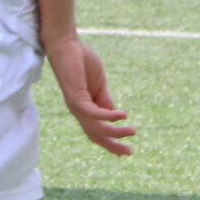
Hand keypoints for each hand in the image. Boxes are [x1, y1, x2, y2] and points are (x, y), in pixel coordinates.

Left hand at [48, 36, 133, 155]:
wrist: (67, 46)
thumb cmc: (80, 62)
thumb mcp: (98, 85)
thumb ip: (105, 101)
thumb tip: (116, 115)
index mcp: (85, 108)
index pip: (97, 131)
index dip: (111, 141)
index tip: (127, 150)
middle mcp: (79, 110)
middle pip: (95, 135)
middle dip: (112, 145)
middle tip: (130, 153)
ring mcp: (76, 105)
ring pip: (95, 127)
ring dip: (114, 132)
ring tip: (132, 131)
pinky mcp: (76, 97)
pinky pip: (93, 113)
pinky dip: (108, 116)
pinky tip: (122, 116)